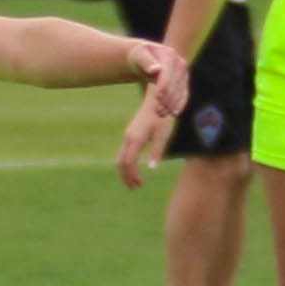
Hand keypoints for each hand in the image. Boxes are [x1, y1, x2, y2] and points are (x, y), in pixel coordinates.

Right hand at [111, 52, 186, 188]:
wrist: (156, 97)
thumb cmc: (162, 115)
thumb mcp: (163, 134)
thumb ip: (157, 151)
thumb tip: (151, 168)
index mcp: (135, 139)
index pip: (128, 163)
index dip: (132, 176)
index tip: (139, 185)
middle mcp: (128, 137)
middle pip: (121, 162)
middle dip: (126, 176)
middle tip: (136, 188)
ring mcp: (128, 135)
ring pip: (121, 157)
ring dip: (126, 171)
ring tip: (136, 182)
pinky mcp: (131, 133)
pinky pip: (124, 152)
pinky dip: (127, 163)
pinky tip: (135, 168)